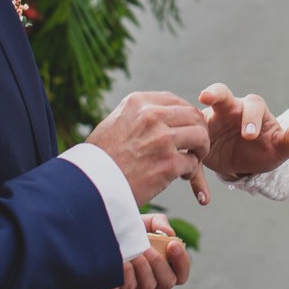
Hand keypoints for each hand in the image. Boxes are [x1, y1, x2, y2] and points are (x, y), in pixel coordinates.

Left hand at [75, 215, 191, 288]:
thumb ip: (158, 223)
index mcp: (157, 271)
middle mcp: (148, 287)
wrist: (77, 253)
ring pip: (150, 288)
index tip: (173, 244)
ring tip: (133, 254)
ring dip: (143, 268)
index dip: (182, 261)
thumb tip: (171, 234)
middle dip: (160, 264)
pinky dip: (128, 276)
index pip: (180, 273)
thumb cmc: (111, 240)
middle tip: (148, 250)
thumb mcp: (136, 225)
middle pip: (169, 282)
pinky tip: (122, 263)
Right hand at [88, 91, 209, 205]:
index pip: (175, 101)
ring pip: (200, 136)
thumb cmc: (99, 159)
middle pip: (193, 116)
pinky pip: (193, 163)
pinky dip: (190, 171)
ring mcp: (162, 139)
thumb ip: (137, 116)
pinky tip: (180, 177)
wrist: (88, 187)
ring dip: (199, 150)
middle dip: (198, 132)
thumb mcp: (113, 124)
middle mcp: (152, 116)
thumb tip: (159, 113)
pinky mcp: (168, 164)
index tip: (184, 130)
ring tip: (189, 161)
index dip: (185, 116)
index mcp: (138, 103)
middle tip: (194, 147)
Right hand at [198, 83, 288, 179]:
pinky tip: (195, 184)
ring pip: (199, 116)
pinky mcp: (198, 139)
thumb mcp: (279, 149)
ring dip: (192, 124)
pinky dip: (192, 166)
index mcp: (251, 109)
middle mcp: (229, 109)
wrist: (248, 163)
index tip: (250, 135)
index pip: (253, 105)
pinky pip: (192, 149)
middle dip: (214, 93)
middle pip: (221, 93)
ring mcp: (211, 122)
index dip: (251, 118)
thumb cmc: (265, 148)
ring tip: (188, 140)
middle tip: (206, 98)